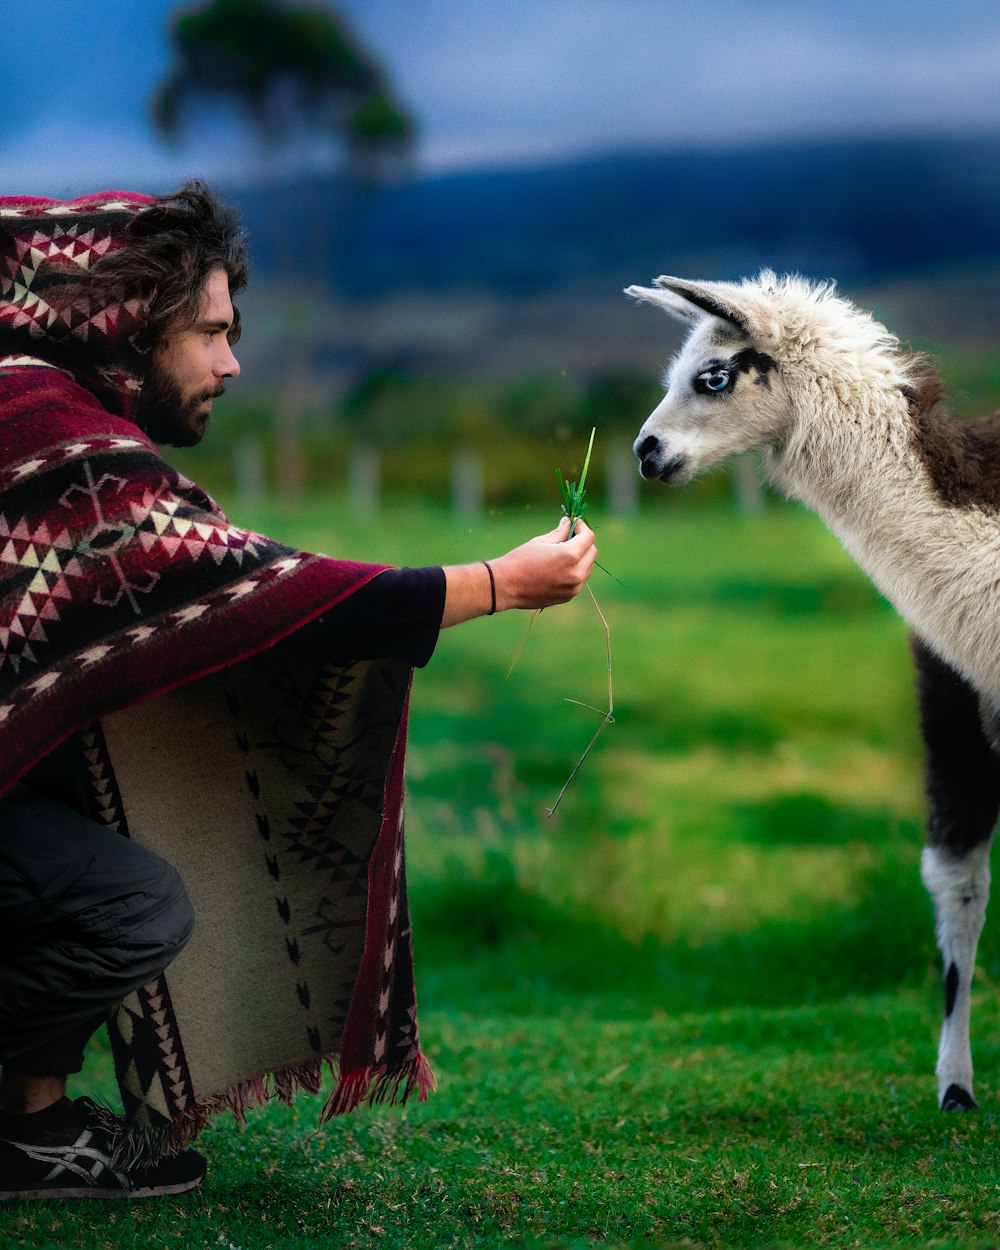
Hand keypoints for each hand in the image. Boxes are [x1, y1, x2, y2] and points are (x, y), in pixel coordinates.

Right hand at [441, 517, 596, 626]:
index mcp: (570, 555)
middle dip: (584, 542)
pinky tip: (558, 567)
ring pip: (587, 567)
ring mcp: (574, 587)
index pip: (589, 537)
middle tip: (569, 536)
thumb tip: (569, 523)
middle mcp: (576, 573)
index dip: (583, 527)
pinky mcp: (569, 596)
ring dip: (581, 557)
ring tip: (562, 553)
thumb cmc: (521, 560)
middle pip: (592, 552)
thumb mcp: (541, 541)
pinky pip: (579, 579)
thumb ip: (560, 532)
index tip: (575, 524)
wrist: (506, 586)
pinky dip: (574, 571)